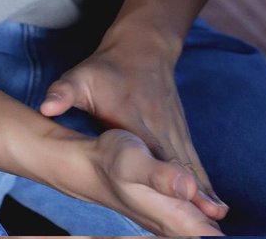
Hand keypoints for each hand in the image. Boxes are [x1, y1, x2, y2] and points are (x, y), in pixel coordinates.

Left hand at [39, 30, 228, 224]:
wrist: (142, 46)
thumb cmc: (107, 68)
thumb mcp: (82, 76)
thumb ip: (64, 93)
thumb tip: (46, 107)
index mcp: (136, 120)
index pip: (152, 151)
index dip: (166, 174)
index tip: (182, 195)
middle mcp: (160, 128)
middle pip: (178, 164)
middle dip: (195, 191)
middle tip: (213, 219)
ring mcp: (173, 130)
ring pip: (191, 164)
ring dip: (205, 191)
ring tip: (219, 218)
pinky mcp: (179, 132)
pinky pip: (193, 160)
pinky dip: (205, 181)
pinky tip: (215, 204)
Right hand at [88, 126, 225, 236]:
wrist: (90, 165)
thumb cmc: (112, 160)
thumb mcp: (132, 160)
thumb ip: (161, 175)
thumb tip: (190, 187)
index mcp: (173, 217)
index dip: (222, 238)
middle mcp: (176, 225)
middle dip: (224, 237)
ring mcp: (174, 221)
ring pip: (204, 234)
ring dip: (218, 233)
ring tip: (259, 216)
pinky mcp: (172, 212)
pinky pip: (199, 228)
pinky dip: (210, 227)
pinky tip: (219, 220)